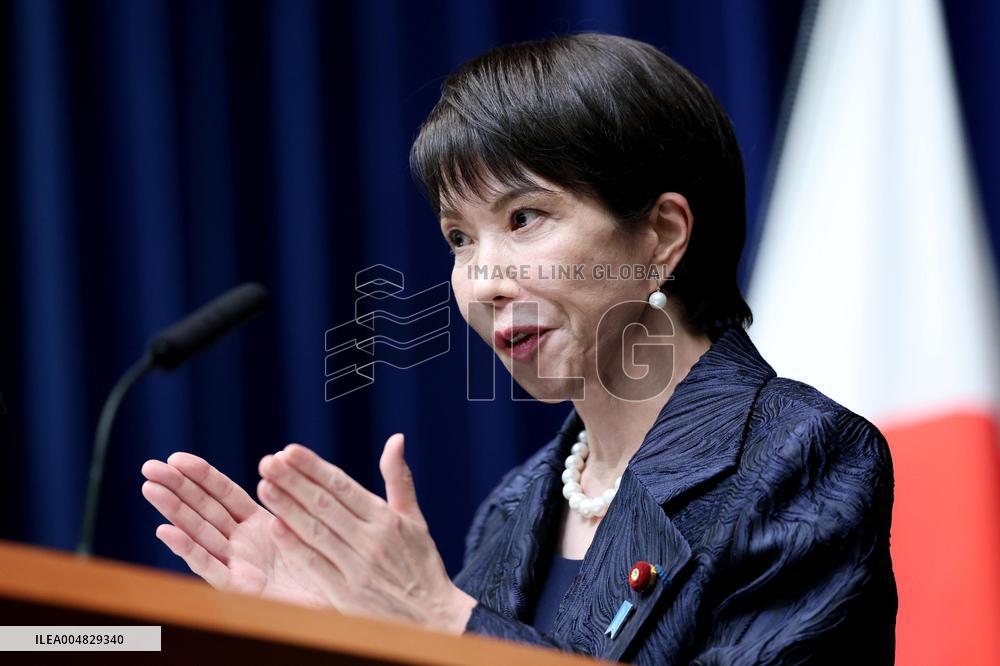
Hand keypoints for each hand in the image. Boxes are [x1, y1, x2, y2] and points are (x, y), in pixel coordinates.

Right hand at [141, 452, 327, 607]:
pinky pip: (210, 567)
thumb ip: (290, 500)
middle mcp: (244, 542)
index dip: (202, 475)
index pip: (225, 494)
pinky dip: (187, 549)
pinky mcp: (240, 588)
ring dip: (173, 510)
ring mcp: (239, 564)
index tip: (177, 457)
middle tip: (148, 466)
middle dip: (177, 487)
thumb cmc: (323, 566)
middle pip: (204, 510)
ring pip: (199, 532)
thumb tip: (282, 459)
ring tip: (150, 488)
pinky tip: (165, 531)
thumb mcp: (307, 526)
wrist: (336, 605)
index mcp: (261, 524)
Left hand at [256, 434, 477, 633]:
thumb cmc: (421, 563)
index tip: (289, 450)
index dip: (314, 467)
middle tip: (267, 462)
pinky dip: (294, 545)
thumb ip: (399, 478)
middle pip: (324, 505)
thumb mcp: (414, 518)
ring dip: (287, 507)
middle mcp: (371, 540)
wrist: (433, 615)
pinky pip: (314, 564)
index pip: (343, 486)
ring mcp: (357, 566)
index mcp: (387, 519)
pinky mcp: (345, 592)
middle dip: (293, 481)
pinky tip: (275, 527)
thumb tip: (395, 439)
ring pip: (315, 531)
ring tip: (265, 486)